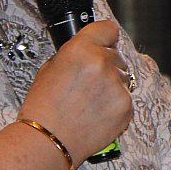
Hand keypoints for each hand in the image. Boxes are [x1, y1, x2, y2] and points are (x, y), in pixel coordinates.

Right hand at [19, 20, 132, 160]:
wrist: (47, 141)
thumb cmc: (43, 108)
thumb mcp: (49, 69)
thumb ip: (74, 54)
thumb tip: (89, 50)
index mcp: (81, 49)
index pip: (107, 28)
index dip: (105, 37)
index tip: (104, 42)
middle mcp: (102, 63)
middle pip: (116, 54)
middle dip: (105, 65)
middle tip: (88, 82)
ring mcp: (117, 85)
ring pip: (123, 77)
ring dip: (112, 85)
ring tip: (89, 101)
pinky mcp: (126, 106)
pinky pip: (126, 97)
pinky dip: (115, 104)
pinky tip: (96, 113)